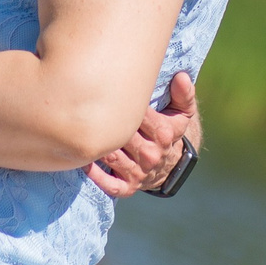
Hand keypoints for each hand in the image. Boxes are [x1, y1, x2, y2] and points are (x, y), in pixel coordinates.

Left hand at [87, 71, 195, 197]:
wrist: (170, 165)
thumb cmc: (170, 130)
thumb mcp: (182, 112)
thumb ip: (183, 93)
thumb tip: (181, 77)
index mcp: (163, 134)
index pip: (138, 115)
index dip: (122, 104)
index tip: (108, 92)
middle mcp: (152, 155)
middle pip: (121, 136)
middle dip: (106, 123)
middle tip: (87, 107)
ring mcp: (139, 173)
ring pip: (111, 156)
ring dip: (97, 145)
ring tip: (81, 130)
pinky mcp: (128, 187)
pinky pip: (109, 184)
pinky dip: (95, 175)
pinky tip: (83, 160)